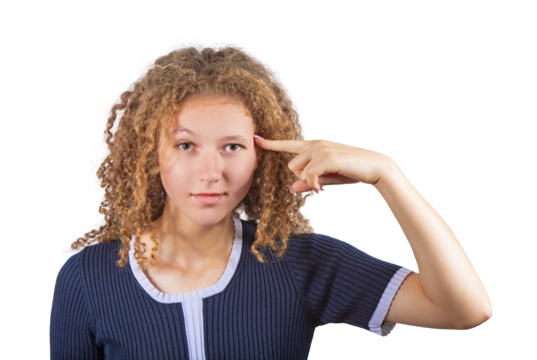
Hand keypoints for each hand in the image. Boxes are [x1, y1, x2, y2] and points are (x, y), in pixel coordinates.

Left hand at [254, 136, 397, 193]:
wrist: (375, 168)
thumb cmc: (352, 172)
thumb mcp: (326, 179)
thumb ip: (308, 181)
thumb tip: (291, 188)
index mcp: (314, 146)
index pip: (288, 145)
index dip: (271, 144)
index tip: (256, 139)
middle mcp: (315, 144)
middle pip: (291, 165)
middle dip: (301, 178)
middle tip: (318, 185)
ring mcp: (320, 149)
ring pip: (298, 170)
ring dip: (308, 181)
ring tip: (325, 184)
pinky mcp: (327, 157)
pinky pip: (309, 176)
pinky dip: (313, 185)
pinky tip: (322, 189)